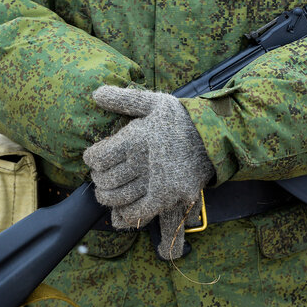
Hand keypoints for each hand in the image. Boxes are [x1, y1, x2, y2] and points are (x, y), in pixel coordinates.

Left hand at [83, 86, 213, 258]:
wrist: (215, 135)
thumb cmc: (181, 118)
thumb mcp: (154, 102)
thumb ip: (124, 98)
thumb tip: (95, 93)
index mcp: (136, 137)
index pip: (97, 158)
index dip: (91, 159)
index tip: (95, 157)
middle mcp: (144, 161)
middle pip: (105, 180)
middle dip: (99, 179)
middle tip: (103, 176)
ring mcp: (157, 181)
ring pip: (118, 198)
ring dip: (109, 197)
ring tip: (110, 191)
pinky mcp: (169, 195)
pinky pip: (139, 212)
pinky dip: (128, 213)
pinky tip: (125, 208)